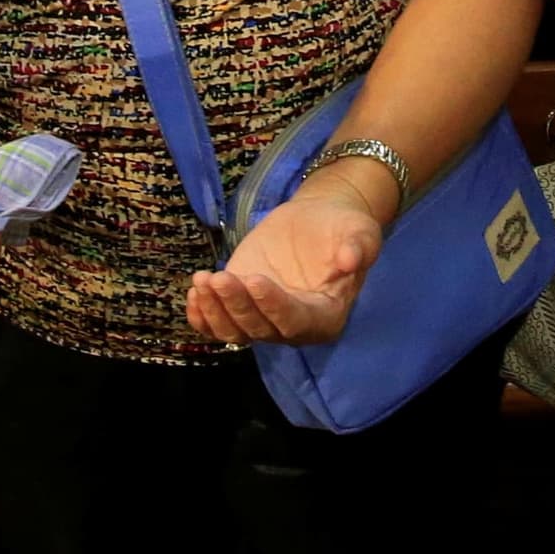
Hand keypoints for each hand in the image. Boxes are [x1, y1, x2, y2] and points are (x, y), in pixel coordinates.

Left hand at [187, 177, 378, 346]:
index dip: (274, 307)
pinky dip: (202, 316)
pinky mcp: (240, 307)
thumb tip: (350, 260)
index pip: (296, 322)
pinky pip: (217, 325)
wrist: (317, 222)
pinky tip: (195, 291)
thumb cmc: (342, 229)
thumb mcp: (360, 232)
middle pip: (260, 329)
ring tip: (203, 280)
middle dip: (237, 305)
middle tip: (221, 277)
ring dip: (214, 311)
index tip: (254, 280)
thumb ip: (358, 247)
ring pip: (234, 331)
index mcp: (325, 317)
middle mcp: (292, 328)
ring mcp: (263, 319)